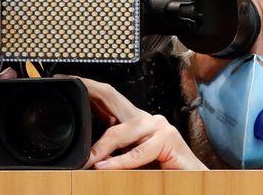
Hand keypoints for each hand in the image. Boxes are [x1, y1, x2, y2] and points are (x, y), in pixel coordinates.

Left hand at [57, 74, 207, 169]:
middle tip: (70, 91)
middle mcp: (146, 118)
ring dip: (102, 147)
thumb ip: (113, 154)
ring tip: (88, 159)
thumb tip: (86, 157)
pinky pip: (137, 152)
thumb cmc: (162, 172)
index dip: (90, 87)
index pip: (109, 97)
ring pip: (122, 131)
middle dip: (91, 91)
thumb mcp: (130, 160)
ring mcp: (158, 126)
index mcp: (135, 120)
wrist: (193, 182)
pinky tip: (105, 166)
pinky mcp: (168, 139)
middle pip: (113, 99)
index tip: (69, 80)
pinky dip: (119, 162)